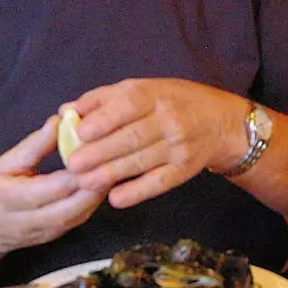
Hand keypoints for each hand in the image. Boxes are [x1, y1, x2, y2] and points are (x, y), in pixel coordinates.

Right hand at [0, 116, 105, 254]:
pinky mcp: (58, 236)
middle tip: (113, 157)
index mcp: (9, 200)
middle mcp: (29, 222)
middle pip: (71, 206)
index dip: (75, 171)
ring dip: (100, 190)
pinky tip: (105, 179)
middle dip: (95, 182)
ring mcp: (46, 233)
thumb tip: (60, 122)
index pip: (50, 188)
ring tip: (113, 164)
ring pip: (81, 214)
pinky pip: (81, 217)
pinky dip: (95, 198)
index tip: (93, 148)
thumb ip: (33, 146)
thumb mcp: (2, 164)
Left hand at [64, 78, 249, 209]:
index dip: (105, 120)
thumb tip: (68, 110)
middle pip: (132, 137)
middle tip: (73, 165)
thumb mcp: (142, 89)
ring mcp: (179, 147)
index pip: (129, 105)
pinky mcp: (184, 170)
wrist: (219, 122)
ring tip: (84, 182)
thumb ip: (103, 99)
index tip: (81, 133)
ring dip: (111, 174)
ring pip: (141, 162)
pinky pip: (158, 183)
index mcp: (155, 95)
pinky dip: (136, 192)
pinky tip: (115, 198)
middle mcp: (169, 120)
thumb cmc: (171, 102)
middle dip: (100, 153)